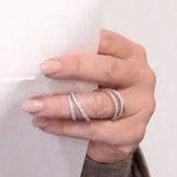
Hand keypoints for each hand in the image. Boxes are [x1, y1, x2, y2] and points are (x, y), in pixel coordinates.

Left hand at [21, 29, 155, 163]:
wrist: (110, 133)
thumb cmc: (98, 92)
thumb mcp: (92, 71)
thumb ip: (78, 61)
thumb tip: (39, 56)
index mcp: (130, 54)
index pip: (107, 43)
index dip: (79, 49)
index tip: (49, 58)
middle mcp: (141, 77)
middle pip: (108, 70)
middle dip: (73, 70)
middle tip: (43, 71)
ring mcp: (141, 106)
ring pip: (100, 104)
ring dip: (62, 105)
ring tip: (35, 106)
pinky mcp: (133, 132)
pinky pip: (97, 130)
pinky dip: (67, 127)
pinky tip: (46, 124)